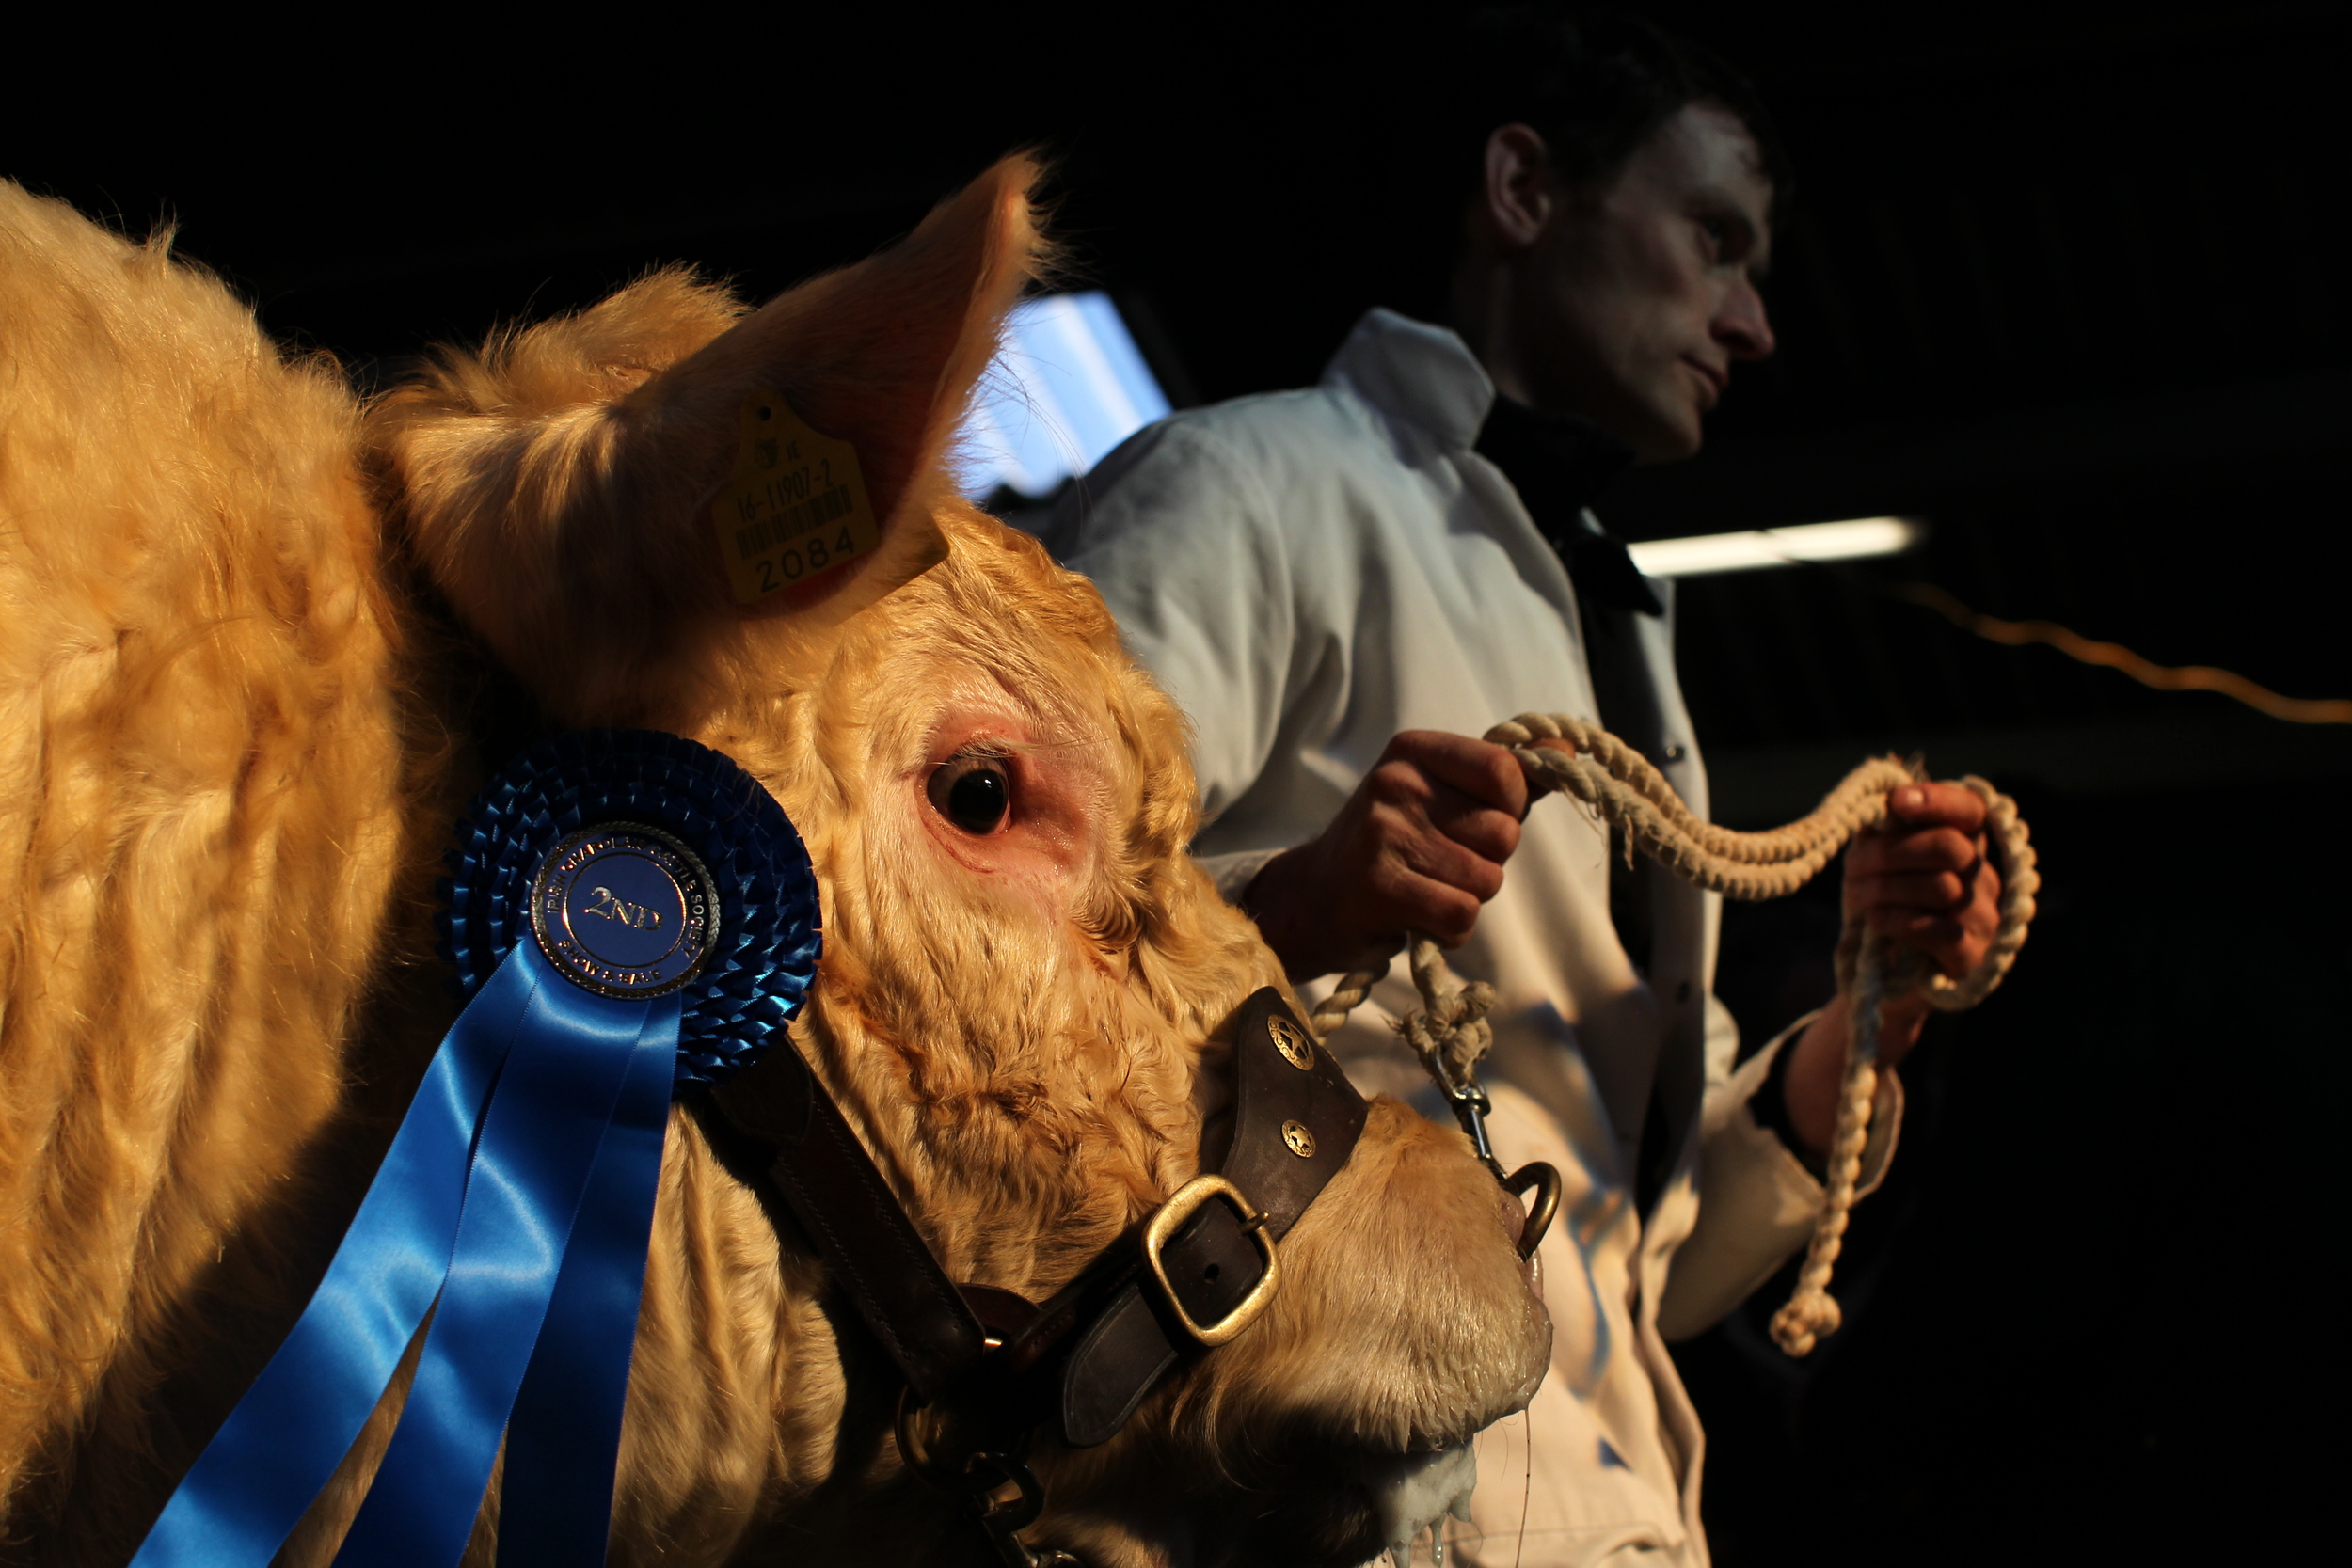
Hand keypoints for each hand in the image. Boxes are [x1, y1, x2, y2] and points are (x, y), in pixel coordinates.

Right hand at [1243, 730, 1530, 980]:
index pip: (1506, 772)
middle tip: (1439, 865)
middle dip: (1487, 862)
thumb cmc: (1394, 845)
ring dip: (1468, 900)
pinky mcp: (1378, 887)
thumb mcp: (1442, 796)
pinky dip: (1450, 931)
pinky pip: (1461, 916)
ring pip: (1487, 880)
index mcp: (1414, 750)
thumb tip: (1568, 749)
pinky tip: (1418, 918)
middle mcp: (1395, 782)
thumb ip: (1507, 778)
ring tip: (1425, 891)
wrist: (1312, 898)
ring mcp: (1383, 833)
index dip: (1508, 810)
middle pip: (1504, 834)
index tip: (1473, 823)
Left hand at [1782, 781, 2002, 1156]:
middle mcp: (1984, 878)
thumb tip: (1882, 809)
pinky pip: (1940, 928)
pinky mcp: (1972, 956)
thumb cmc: (1882, 907)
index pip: (1969, 810)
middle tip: (1855, 868)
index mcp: (1965, 846)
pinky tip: (1875, 919)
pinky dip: (1898, 919)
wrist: (1882, 974)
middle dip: (1893, 853)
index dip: (1937, 800)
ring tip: (1857, 896)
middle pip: (1950, 847)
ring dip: (1886, 888)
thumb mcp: (1874, 864)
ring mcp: (1984, 917)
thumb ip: (1881, 835)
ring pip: (1942, 886)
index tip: (1897, 802)